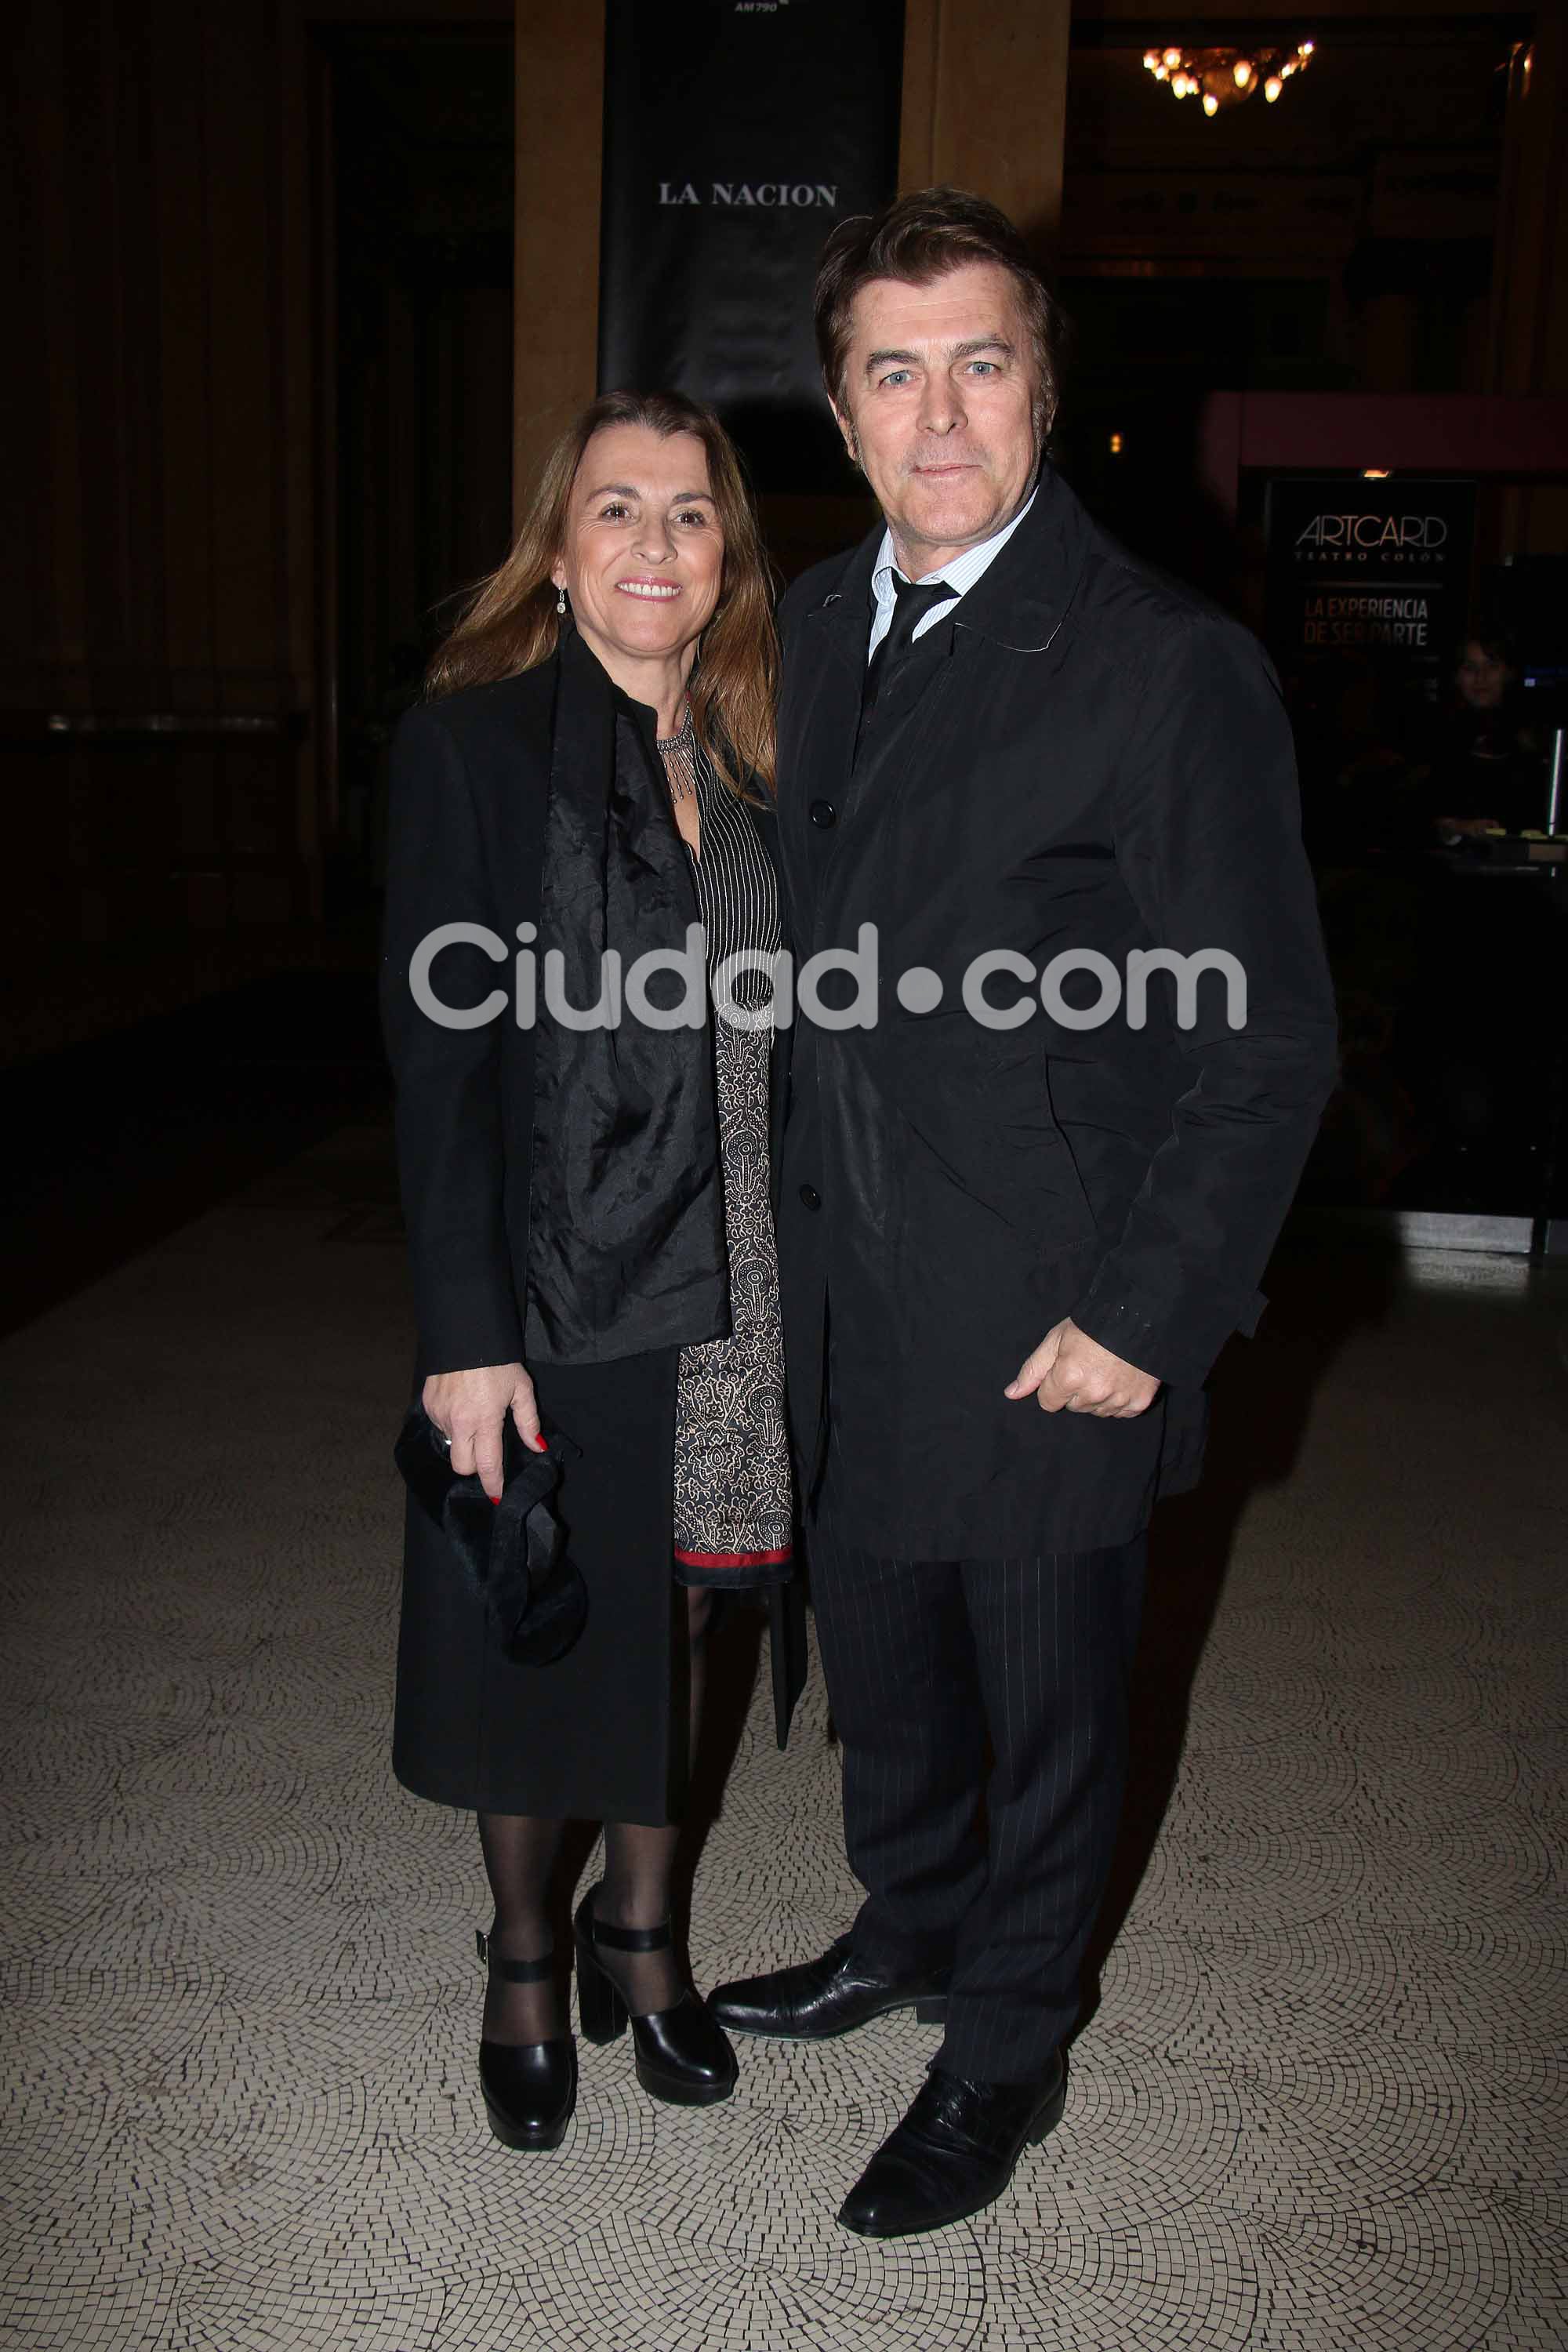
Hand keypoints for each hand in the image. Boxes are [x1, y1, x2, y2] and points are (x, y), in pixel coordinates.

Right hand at [422, 1362, 543, 1499]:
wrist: (464, 1334)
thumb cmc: (498, 1362)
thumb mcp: (521, 1389)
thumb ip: (528, 1422)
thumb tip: (537, 1447)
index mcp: (484, 1420)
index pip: (488, 1465)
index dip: (493, 1485)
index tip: (497, 1497)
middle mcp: (458, 1423)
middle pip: (462, 1466)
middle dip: (475, 1467)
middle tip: (487, 1451)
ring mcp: (440, 1415)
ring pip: (451, 1445)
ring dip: (464, 1441)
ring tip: (476, 1416)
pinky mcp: (428, 1406)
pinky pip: (440, 1427)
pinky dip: (452, 1424)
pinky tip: (462, 1405)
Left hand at [1005, 1319, 1159, 1418]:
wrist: (1139, 1317)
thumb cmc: (1093, 1325)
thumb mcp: (1056, 1339)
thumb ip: (1033, 1370)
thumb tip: (1011, 1394)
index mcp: (1069, 1377)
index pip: (1047, 1402)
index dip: (1053, 1384)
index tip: (1064, 1369)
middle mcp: (1092, 1393)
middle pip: (1072, 1407)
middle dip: (1075, 1390)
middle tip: (1088, 1365)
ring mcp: (1118, 1400)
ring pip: (1096, 1411)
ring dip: (1097, 1396)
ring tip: (1106, 1370)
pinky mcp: (1139, 1403)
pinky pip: (1120, 1412)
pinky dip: (1119, 1400)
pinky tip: (1121, 1378)